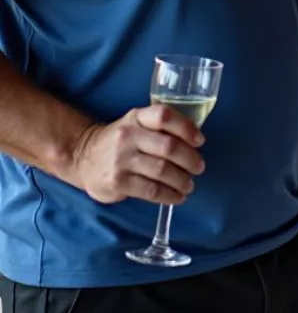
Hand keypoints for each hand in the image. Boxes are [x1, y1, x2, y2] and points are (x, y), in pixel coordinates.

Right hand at [69, 105, 205, 205]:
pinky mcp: (117, 182)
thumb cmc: (122, 140)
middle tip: (199, 168)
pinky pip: (150, 190)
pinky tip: (177, 196)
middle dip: (189, 159)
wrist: (83, 157)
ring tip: (189, 185)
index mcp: (137, 117)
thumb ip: (160, 127)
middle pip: (168, 147)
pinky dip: (168, 195)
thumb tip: (194, 141)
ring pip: (161, 170)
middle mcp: (128, 136)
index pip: (164, 116)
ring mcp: (121, 160)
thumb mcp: (137, 124)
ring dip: (181, 180)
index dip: (186, 128)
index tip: (200, 141)